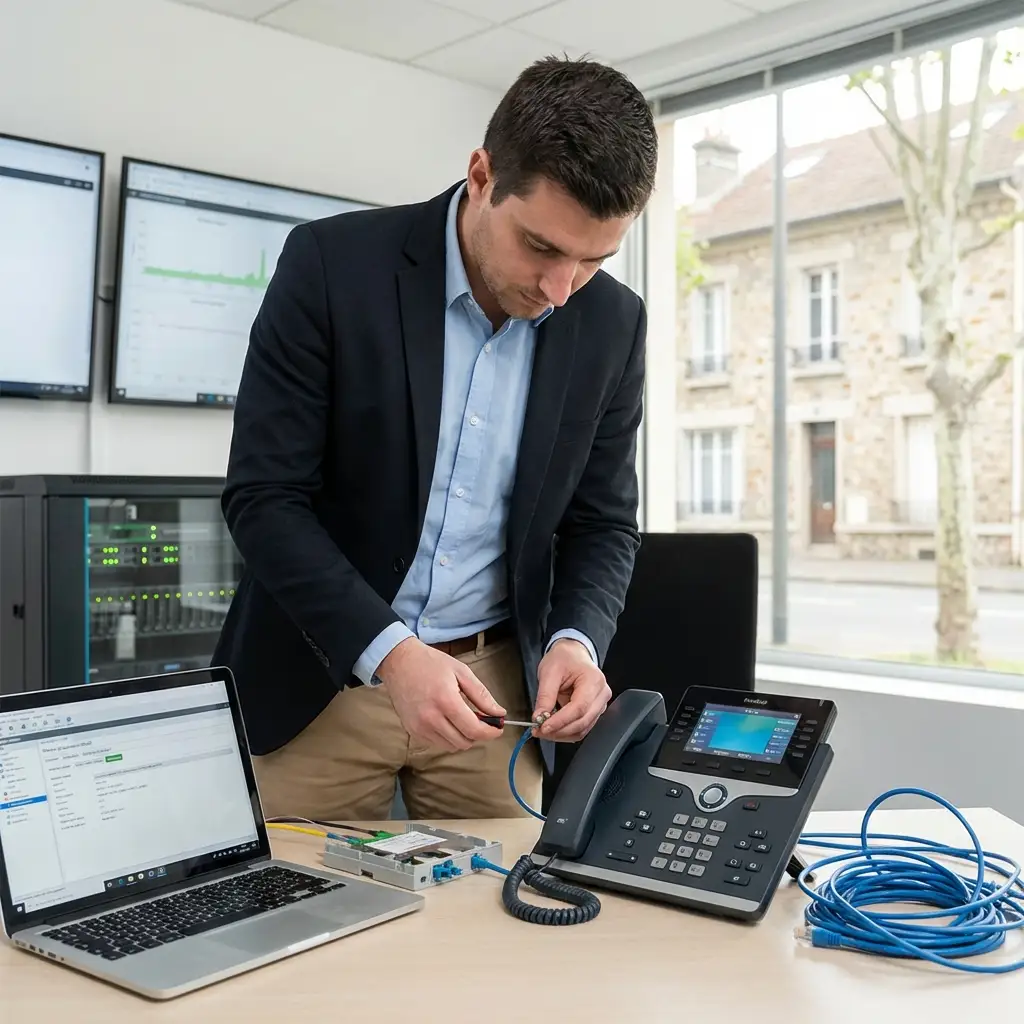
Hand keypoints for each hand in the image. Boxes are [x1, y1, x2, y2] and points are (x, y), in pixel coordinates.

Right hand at [375, 638, 505, 751]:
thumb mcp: (461, 672)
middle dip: (477, 735)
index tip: (498, 728)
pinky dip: (447, 737)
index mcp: (446, 701)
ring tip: (462, 718)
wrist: (399, 662)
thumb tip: (499, 713)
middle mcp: (431, 718)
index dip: (491, 732)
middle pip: (464, 742)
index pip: (474, 730)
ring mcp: (419, 727)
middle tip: (481, 720)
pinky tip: (447, 720)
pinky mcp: (412, 731)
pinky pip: (437, 744)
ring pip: (451, 746)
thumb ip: (481, 695)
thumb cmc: (431, 663)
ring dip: (462, 737)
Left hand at [533, 639, 610, 741]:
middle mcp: (601, 694)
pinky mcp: (594, 712)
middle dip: (559, 730)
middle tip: (539, 730)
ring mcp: (600, 704)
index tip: (543, 727)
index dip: (560, 721)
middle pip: (582, 722)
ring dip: (561, 734)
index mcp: (593, 680)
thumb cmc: (564, 658)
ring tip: (543, 730)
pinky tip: (553, 728)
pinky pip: (581, 727)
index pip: (579, 708)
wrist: (573, 654)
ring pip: (582, 729)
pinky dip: (566, 731)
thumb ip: (545, 696)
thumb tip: (539, 717)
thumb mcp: (549, 672)